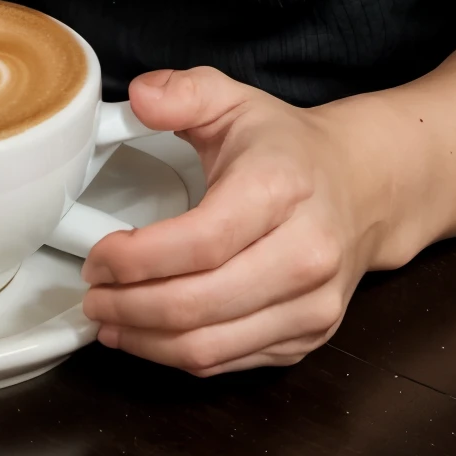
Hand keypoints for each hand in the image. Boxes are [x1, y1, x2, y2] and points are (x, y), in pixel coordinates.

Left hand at [80, 65, 395, 376]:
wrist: (362, 187)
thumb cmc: (287, 148)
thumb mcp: (234, 100)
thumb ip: (183, 92)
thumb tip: (139, 96)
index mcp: (281, 188)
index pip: (201, 241)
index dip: (138, 259)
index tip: (98, 258)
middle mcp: (306, 252)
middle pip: (199, 303)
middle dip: (130, 306)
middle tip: (92, 295)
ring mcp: (312, 303)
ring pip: (211, 345)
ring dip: (146, 341)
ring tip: (108, 319)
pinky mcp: (309, 337)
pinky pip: (230, 363)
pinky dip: (178, 355)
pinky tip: (148, 334)